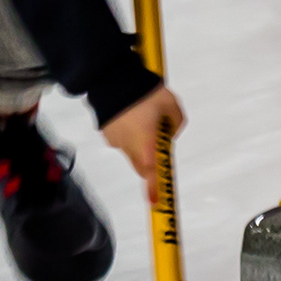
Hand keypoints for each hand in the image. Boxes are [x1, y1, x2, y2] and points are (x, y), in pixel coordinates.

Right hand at [101, 85, 185, 205]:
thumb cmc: (146, 93)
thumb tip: (168, 131)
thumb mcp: (171, 106)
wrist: (114, 78)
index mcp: (146, 145)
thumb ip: (174, 123)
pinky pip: (121, 138)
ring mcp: (115, 141)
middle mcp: (129, 147)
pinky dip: (127, 133)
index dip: (153, 189)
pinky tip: (130, 114)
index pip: (151, 174)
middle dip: (151, 161)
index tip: (155, 202)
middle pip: (142, 165)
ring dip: (139, 143)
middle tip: (160, 143)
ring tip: (144, 118)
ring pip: (130, 150)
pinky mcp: (106, 132)